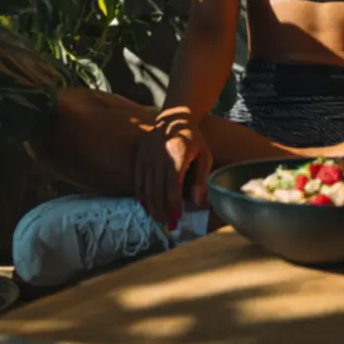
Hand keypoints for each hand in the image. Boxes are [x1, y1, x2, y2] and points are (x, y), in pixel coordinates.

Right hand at [135, 107, 213, 229]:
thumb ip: (202, 179)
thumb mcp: (204, 155)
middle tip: (169, 225)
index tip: (177, 217)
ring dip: (152, 207)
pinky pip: (138, 182)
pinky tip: (147, 207)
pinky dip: (142, 197)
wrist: (174, 118)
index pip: (172, 186)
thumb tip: (199, 203)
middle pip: (158, 191)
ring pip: (146, 189)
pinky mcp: (139, 159)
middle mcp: (158, 158)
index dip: (173, 204)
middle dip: (163, 210)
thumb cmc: (193, 139)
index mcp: (176, 157)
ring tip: (159, 219)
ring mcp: (146, 158)